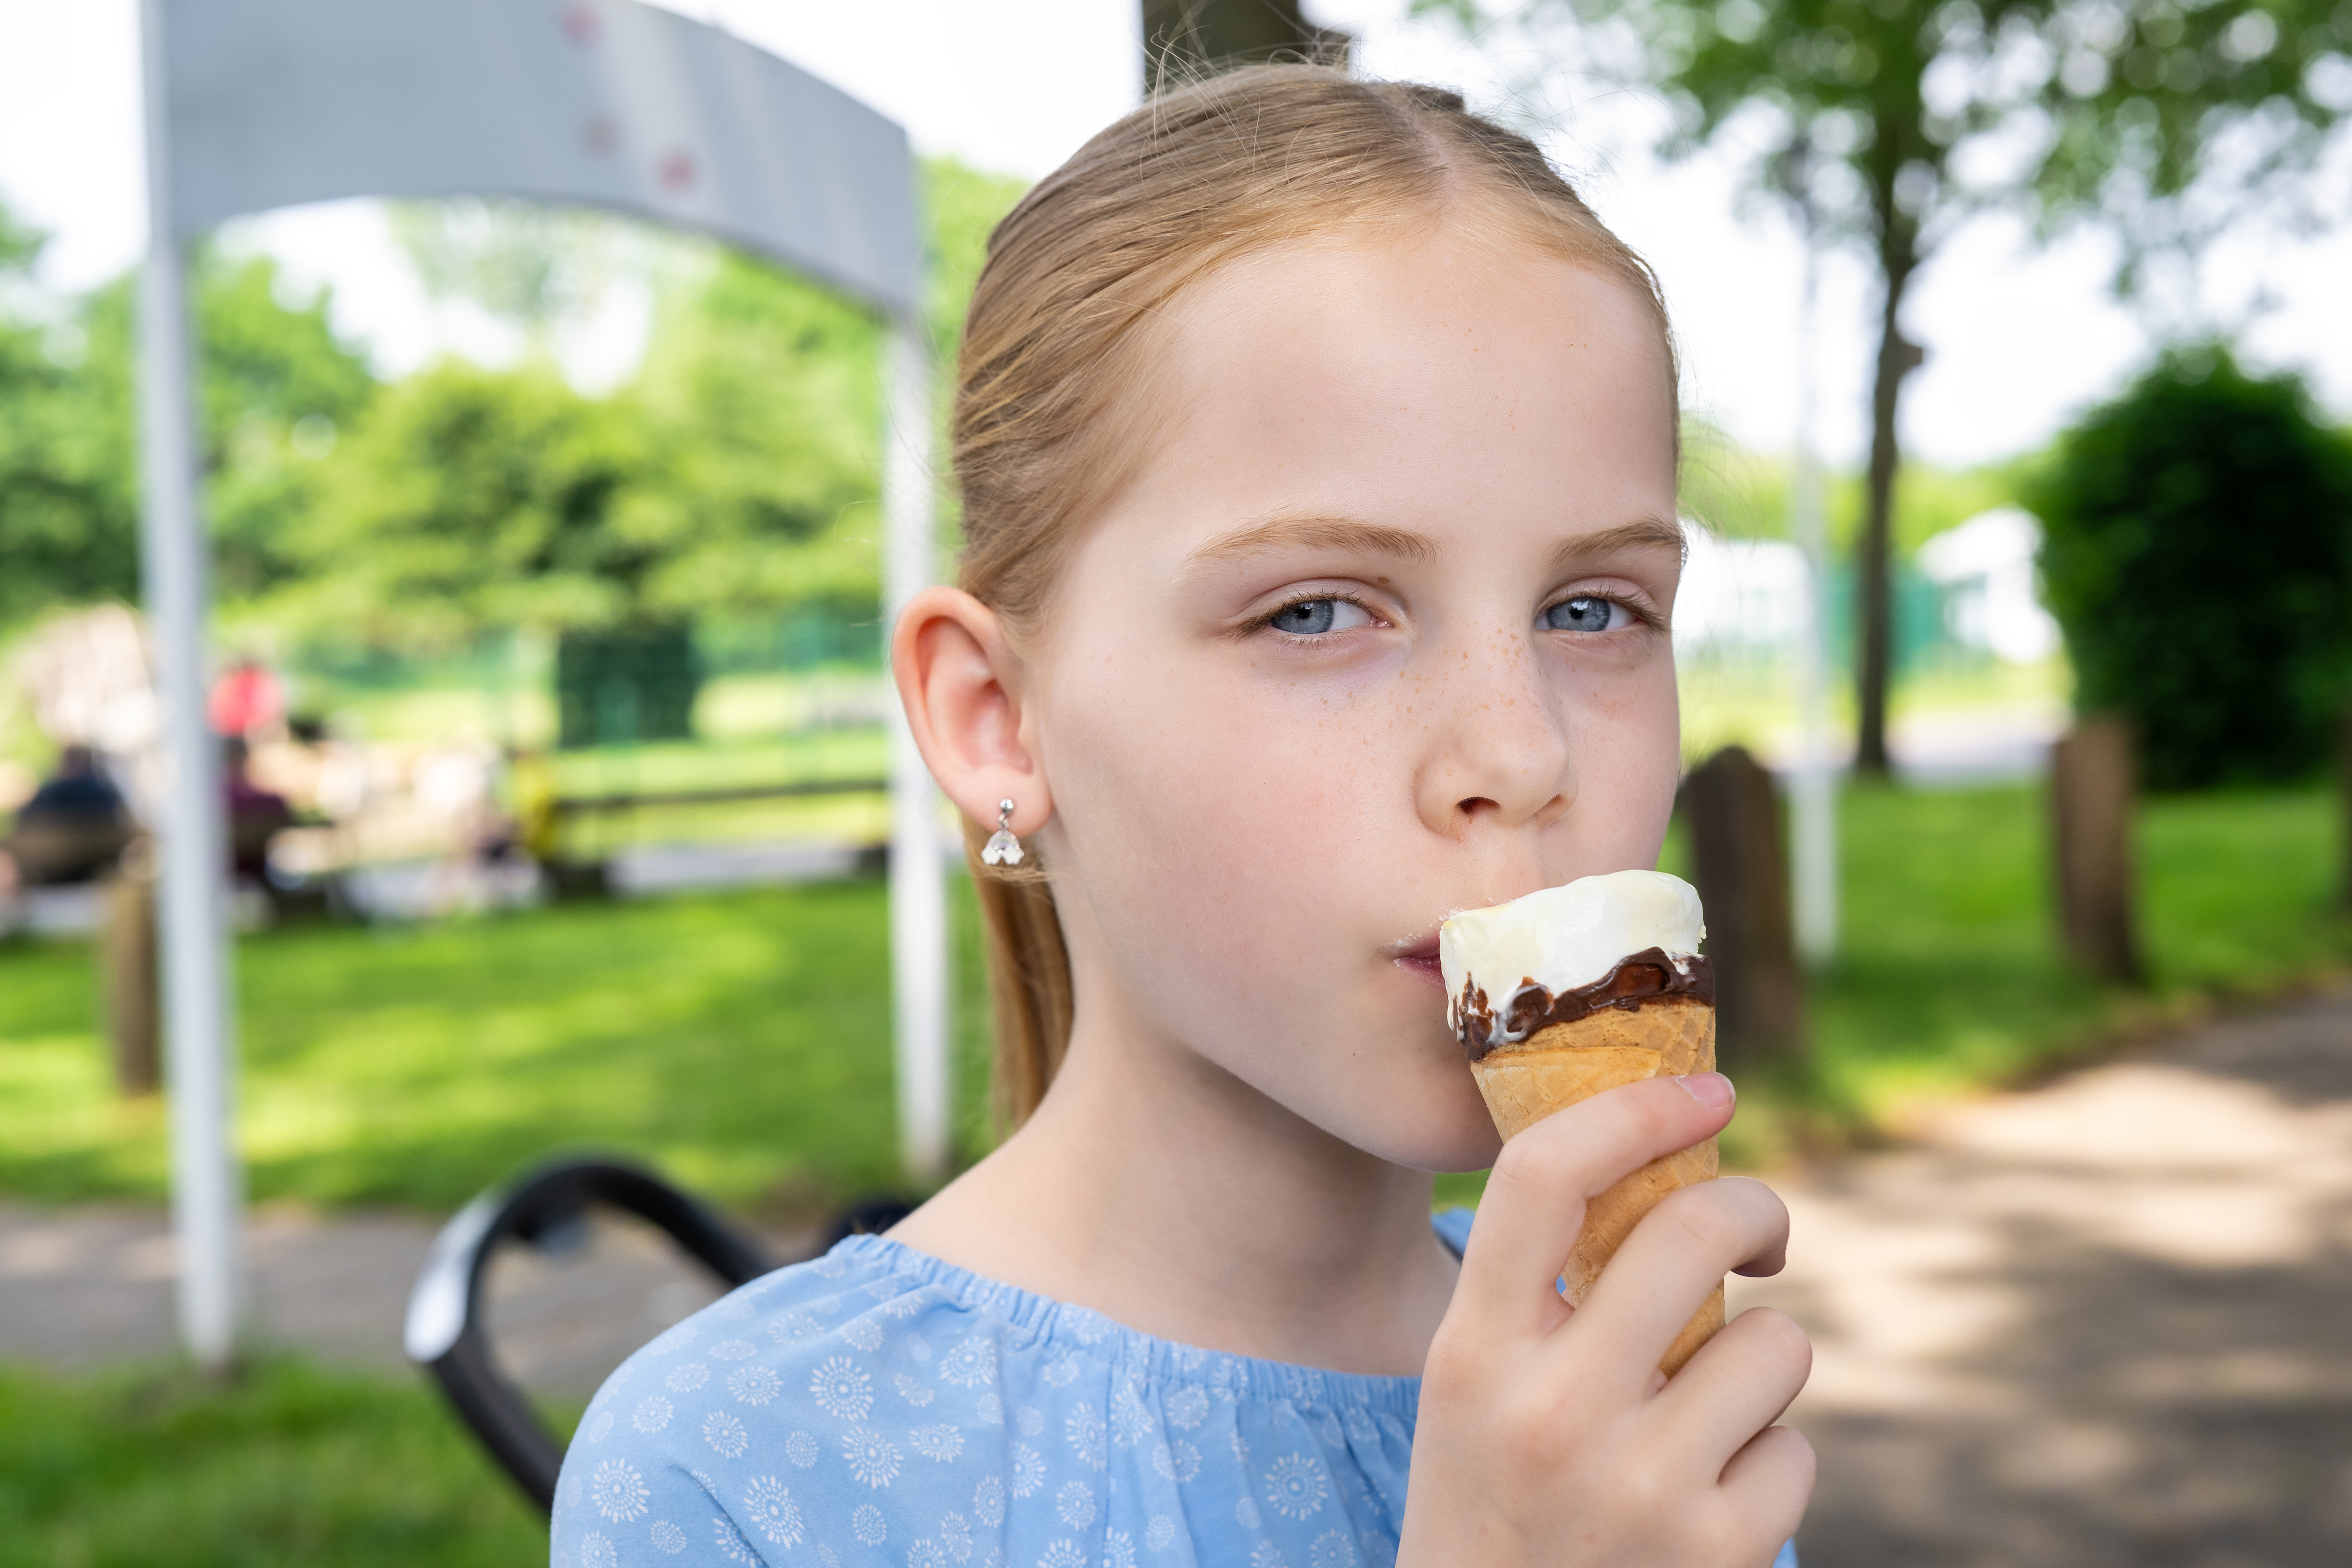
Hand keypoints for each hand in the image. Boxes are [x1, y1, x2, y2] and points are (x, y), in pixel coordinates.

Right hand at [1400, 1073, 1813, 1566]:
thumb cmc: (1493, 1505)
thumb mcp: (1475, 1396)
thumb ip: (1543, 1302)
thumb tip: (1673, 1180)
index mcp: (1470, 1355)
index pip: (1544, 1176)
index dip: (1634, 1110)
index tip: (1702, 1093)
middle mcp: (1549, 1412)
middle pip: (1692, 1231)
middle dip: (1754, 1209)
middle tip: (1759, 1231)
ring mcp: (1639, 1487)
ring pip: (1773, 1346)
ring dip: (1759, 1364)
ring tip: (1707, 1416)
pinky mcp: (1715, 1554)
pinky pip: (1794, 1451)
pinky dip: (1768, 1466)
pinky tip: (1710, 1502)